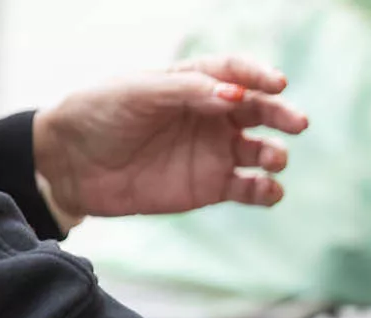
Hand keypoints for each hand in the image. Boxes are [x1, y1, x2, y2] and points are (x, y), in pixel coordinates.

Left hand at [32, 55, 308, 221]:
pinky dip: (266, 190)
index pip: (236, 74)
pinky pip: (251, 189)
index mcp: (194, 84)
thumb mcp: (138, 93)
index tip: (276, 83)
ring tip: (273, 159)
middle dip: (281, 114)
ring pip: (262, 150)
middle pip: (260, 111)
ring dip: (275, 154)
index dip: (258, 75)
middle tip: (298, 123)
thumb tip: (237, 97)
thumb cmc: (100, 115)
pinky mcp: (213, 187)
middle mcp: (212, 116)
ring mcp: (215, 152)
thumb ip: (188, 92)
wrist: (72, 165)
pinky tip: (268, 190)